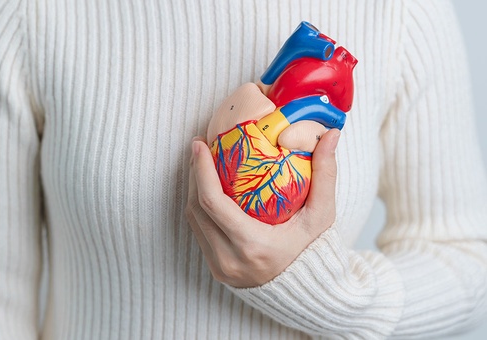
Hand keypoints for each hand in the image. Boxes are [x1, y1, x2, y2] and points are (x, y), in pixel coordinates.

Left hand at [185, 128, 340, 287]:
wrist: (307, 293)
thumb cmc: (314, 250)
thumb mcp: (322, 215)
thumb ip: (325, 175)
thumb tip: (331, 135)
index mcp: (252, 245)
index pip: (213, 202)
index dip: (201, 170)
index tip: (200, 145)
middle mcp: (229, 259)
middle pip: (196, 208)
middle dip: (194, 173)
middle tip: (199, 146)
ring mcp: (219, 266)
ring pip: (193, 220)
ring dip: (193, 188)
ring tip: (201, 162)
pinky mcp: (215, 269)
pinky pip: (198, 231)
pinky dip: (199, 207)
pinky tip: (206, 187)